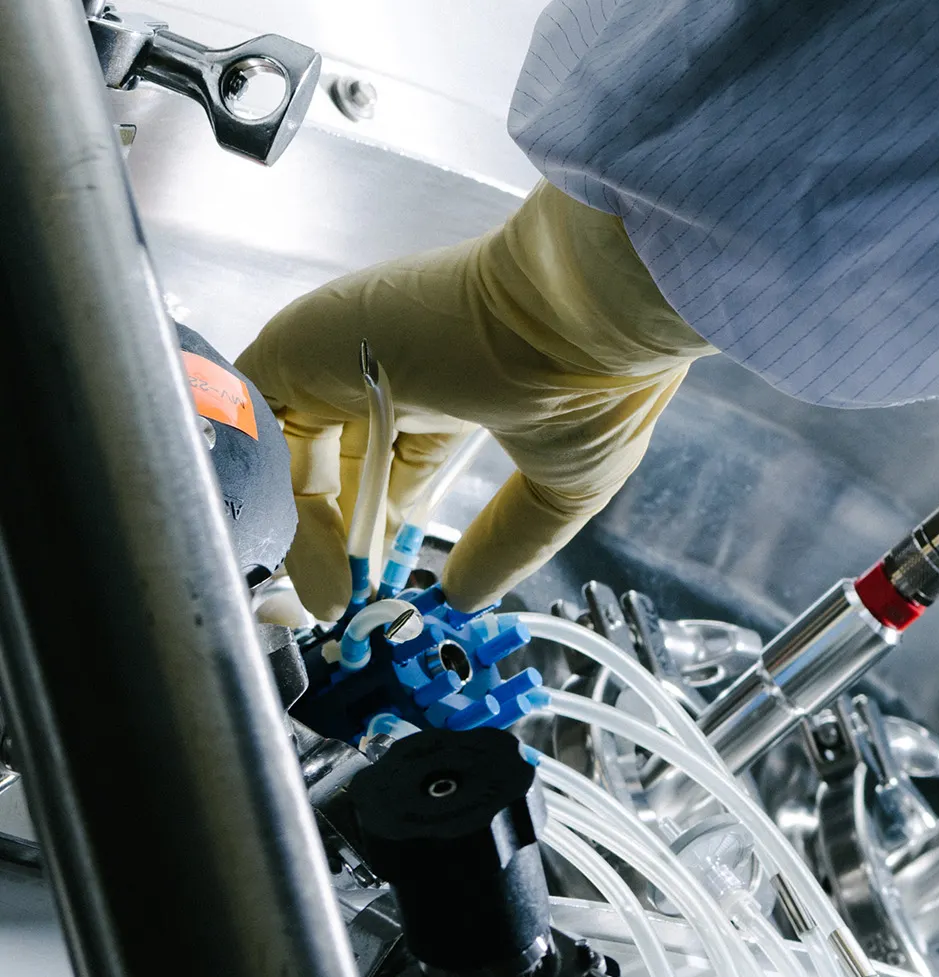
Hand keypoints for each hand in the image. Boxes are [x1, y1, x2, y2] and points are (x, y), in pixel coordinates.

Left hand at [237, 183, 710, 618]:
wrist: (586, 318)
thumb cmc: (596, 385)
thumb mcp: (560, 488)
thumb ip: (508, 543)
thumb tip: (468, 596)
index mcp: (451, 391)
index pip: (384, 471)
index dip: (376, 535)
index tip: (377, 594)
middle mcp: (390, 369)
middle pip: (329, 465)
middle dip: (330, 542)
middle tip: (339, 606)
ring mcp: (344, 354)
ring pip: (286, 450)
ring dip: (301, 532)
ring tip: (334, 596)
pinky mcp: (302, 344)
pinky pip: (253, 426)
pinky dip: (273, 495)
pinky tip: (318, 555)